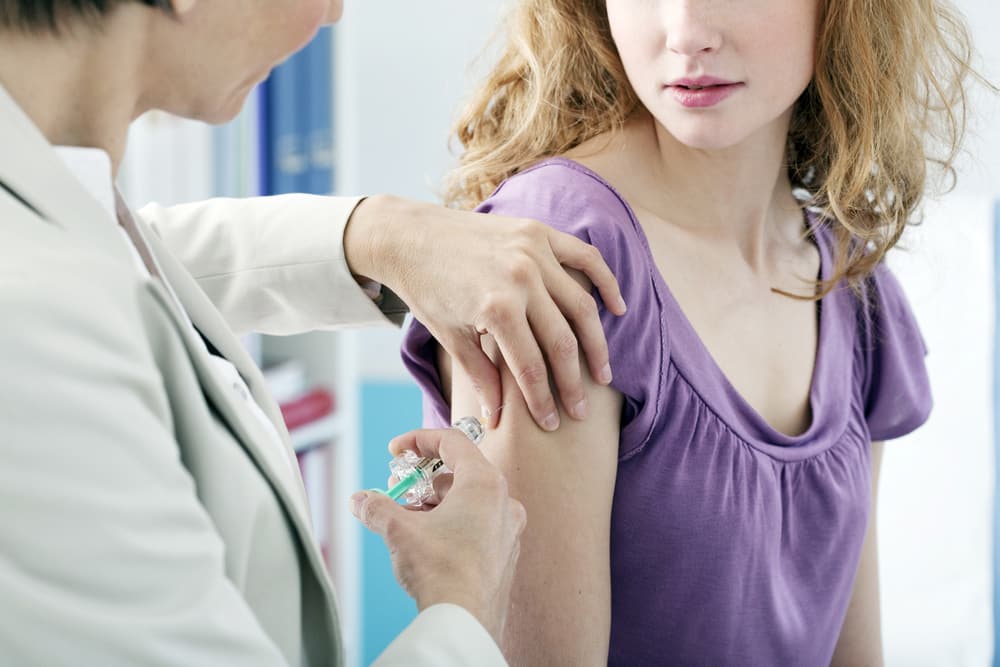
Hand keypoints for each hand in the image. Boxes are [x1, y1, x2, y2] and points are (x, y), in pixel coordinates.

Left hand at [344, 195, 626, 431]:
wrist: (410, 235)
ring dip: (596, 344)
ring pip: (581, 306)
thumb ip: (480, 376)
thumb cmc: (427, 289)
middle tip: (580, 410)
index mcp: (497, 307)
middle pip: (562, 342)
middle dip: (572, 383)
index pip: (530, 367)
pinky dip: (605, 282)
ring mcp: (534, 252)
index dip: (542, 401)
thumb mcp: (450, 336)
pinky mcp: (540, 232)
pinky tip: (617, 309)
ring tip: (602, 375)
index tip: (552, 423)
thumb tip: (498, 418)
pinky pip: (585, 258)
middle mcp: (521, 278)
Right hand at [348, 428, 525, 642]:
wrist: (464, 620)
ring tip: (405, 518)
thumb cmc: (442, 571)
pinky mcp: (503, 554)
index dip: (419, 439)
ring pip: (467, 502)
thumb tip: (360, 500)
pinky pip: (476, 525)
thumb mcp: (399, 530)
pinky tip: (425, 540)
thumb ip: (376, 508)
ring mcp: (507, 529)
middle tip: (396, 489)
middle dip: (422, 480)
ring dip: (434, 504)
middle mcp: (503, 502)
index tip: (397, 450)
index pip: (453, 441)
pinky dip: (450, 524)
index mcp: (485, 484)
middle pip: (459, 473)